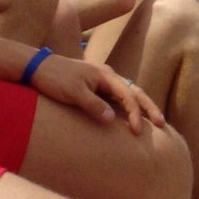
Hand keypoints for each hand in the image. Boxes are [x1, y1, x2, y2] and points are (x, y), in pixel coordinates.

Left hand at [30, 53, 166, 131]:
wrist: (36, 67)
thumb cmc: (54, 78)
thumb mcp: (73, 93)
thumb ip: (93, 105)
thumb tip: (112, 119)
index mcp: (105, 75)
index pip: (128, 96)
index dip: (135, 114)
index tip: (137, 131)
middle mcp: (107, 75)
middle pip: (135, 91)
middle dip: (149, 108)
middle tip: (162, 124)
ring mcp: (102, 80)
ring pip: (128, 93)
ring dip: (140, 106)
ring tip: (153, 120)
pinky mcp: (95, 86)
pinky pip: (117, 96)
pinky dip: (128, 106)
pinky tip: (130, 116)